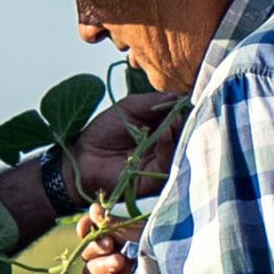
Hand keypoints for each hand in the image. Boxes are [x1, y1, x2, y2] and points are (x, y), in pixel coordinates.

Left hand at [69, 84, 183, 201]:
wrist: (81, 158)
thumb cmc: (103, 132)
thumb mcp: (128, 108)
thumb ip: (152, 102)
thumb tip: (179, 95)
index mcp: (161, 129)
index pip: (182, 118)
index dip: (187, 108)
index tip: (191, 97)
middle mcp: (166, 146)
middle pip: (186, 134)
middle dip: (187, 120)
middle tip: (189, 109)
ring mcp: (162, 162)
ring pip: (181, 148)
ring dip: (180, 133)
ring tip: (176, 120)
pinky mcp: (155, 178)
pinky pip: (167, 162)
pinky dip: (169, 146)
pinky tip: (166, 133)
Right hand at [78, 210, 140, 273]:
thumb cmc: (170, 247)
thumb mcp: (142, 232)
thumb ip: (115, 224)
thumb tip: (92, 210)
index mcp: (121, 241)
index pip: (92, 235)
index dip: (86, 228)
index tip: (90, 221)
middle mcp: (116, 260)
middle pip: (87, 254)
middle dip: (95, 247)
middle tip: (111, 245)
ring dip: (100, 265)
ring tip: (120, 262)